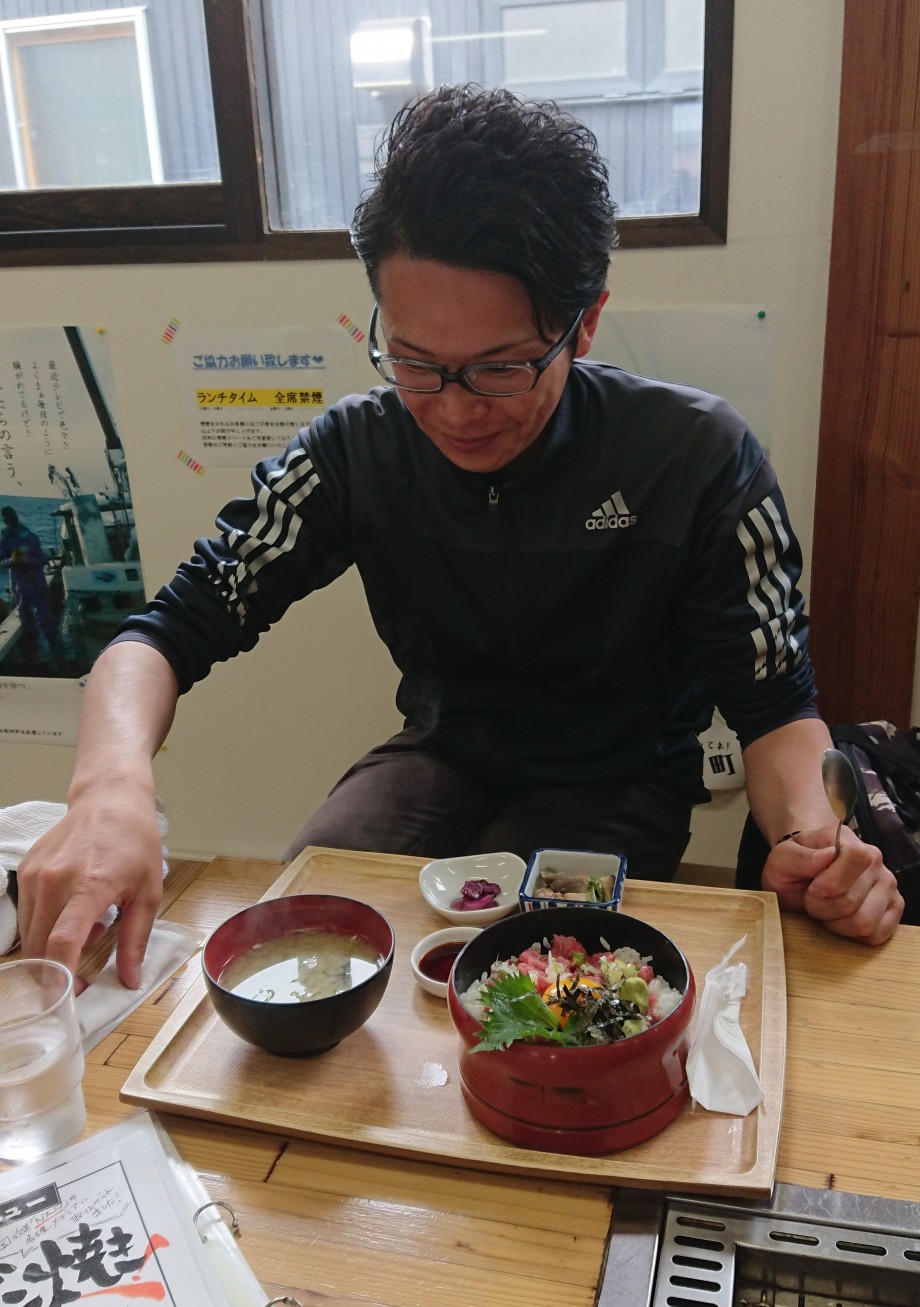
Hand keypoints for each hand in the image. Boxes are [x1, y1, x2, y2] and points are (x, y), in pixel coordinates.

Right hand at [16, 789, 164, 990]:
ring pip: (28, 934)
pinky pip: (26, 915)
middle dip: (53, 975)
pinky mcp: (25, 871)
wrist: (109, 799)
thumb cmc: (135, 842)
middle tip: (78, 984)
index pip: (62, 942)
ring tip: (88, 933)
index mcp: (90, 886)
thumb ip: (136, 939)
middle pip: (39, 946)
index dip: (60, 977)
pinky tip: (74, 915)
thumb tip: (131, 980)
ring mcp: (35, 875)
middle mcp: (55, 880)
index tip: (65, 1000)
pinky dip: (44, 927)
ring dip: (50, 951)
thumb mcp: (149, 891)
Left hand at [762, 824, 902, 944]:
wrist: (807, 873)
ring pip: (865, 923)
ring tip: (827, 910)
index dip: (826, 884)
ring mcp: (888, 887)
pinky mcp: (893, 909)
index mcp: (849, 842)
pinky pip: (877, 935)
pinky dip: (854, 935)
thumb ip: (797, 857)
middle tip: (813, 901)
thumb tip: (827, 856)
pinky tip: (842, 920)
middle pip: (851, 902)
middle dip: (823, 908)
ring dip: (837, 924)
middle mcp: (876, 862)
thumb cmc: (796, 865)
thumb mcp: (781, 858)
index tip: (810, 887)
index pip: (855, 860)